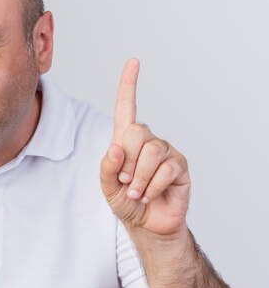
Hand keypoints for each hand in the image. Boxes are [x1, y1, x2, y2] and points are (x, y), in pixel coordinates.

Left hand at [100, 59, 189, 236]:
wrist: (146, 225)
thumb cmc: (125, 201)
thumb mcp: (107, 185)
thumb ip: (107, 165)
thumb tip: (117, 146)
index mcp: (126, 140)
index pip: (127, 107)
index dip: (129, 85)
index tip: (133, 62)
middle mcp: (147, 140)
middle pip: (136, 132)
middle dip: (126, 161)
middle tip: (124, 180)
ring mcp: (165, 151)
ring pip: (151, 152)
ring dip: (138, 178)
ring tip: (135, 191)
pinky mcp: (180, 166)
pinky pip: (165, 169)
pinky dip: (151, 186)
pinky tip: (149, 195)